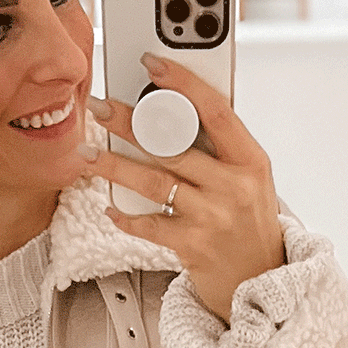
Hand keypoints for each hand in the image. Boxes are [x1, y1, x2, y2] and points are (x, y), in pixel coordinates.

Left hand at [86, 53, 285, 322]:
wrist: (261, 283)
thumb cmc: (249, 225)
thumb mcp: (250, 181)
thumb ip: (220, 150)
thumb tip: (171, 112)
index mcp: (251, 161)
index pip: (216, 111)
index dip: (183, 84)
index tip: (152, 64)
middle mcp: (234, 187)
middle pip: (174, 145)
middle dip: (131, 123)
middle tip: (100, 107)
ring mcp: (214, 217)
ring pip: (154, 182)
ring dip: (115, 166)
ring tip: (87, 155)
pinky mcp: (194, 246)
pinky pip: (150, 225)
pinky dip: (126, 217)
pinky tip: (109, 207)